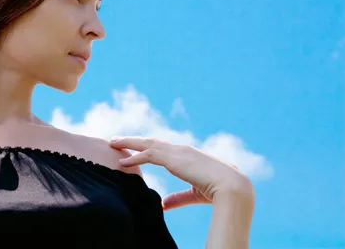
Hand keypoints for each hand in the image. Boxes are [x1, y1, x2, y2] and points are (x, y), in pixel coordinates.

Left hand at [110, 136, 253, 210]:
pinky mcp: (174, 159)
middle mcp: (181, 150)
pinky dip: (134, 157)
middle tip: (116, 139)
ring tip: (112, 142)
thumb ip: (178, 198)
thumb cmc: (218, 191)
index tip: (133, 147)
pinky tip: (122, 161)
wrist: (232, 187)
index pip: (162, 147)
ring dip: (128, 142)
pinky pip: (149, 155)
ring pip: (147, 144)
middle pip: (151, 141)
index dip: (146, 147)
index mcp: (187, 155)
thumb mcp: (194, 194)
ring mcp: (177, 152)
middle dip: (133, 140)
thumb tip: (163, 204)